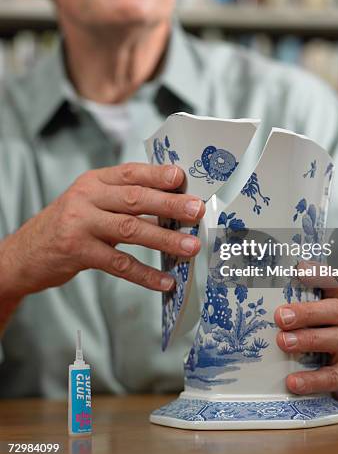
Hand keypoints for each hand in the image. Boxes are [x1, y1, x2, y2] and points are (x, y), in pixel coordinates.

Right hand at [0, 163, 204, 299]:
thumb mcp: (91, 203)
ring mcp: (81, 225)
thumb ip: (124, 200)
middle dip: (170, 204)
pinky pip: (118, 264)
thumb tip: (173, 206)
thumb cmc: (69, 225)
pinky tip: (165, 281)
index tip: (183, 178)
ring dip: (165, 239)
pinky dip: (145, 274)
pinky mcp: (78, 252)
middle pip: (135, 199)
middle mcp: (87, 198)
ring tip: (190, 247)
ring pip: (130, 229)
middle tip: (197, 211)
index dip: (158, 174)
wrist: (24, 253)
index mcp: (94, 181)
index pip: (131, 172)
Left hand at [274, 269, 337, 409]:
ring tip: (282, 341)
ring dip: (307, 340)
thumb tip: (265, 305)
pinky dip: (312, 379)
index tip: (300, 267)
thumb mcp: (330, 323)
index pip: (333, 285)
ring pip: (334, 340)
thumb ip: (305, 312)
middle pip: (333, 311)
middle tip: (280, 316)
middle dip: (306, 312)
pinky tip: (293, 382)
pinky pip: (333, 378)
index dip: (319, 274)